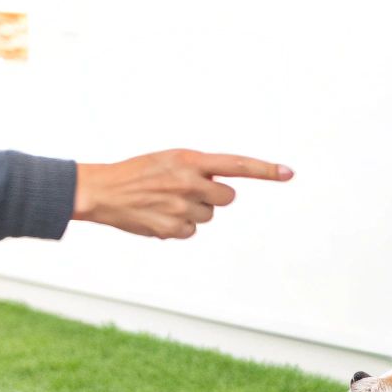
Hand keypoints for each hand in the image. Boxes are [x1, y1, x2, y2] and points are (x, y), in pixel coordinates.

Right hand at [73, 149, 292, 239]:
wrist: (102, 191)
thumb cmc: (138, 173)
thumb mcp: (169, 159)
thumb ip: (198, 169)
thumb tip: (223, 190)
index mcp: (190, 160)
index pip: (236, 165)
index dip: (265, 170)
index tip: (289, 173)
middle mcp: (190, 182)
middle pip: (227, 198)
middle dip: (213, 196)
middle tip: (187, 190)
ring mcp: (182, 207)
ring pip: (208, 216)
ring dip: (193, 211)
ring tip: (165, 202)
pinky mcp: (173, 229)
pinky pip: (192, 231)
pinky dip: (179, 226)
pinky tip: (159, 215)